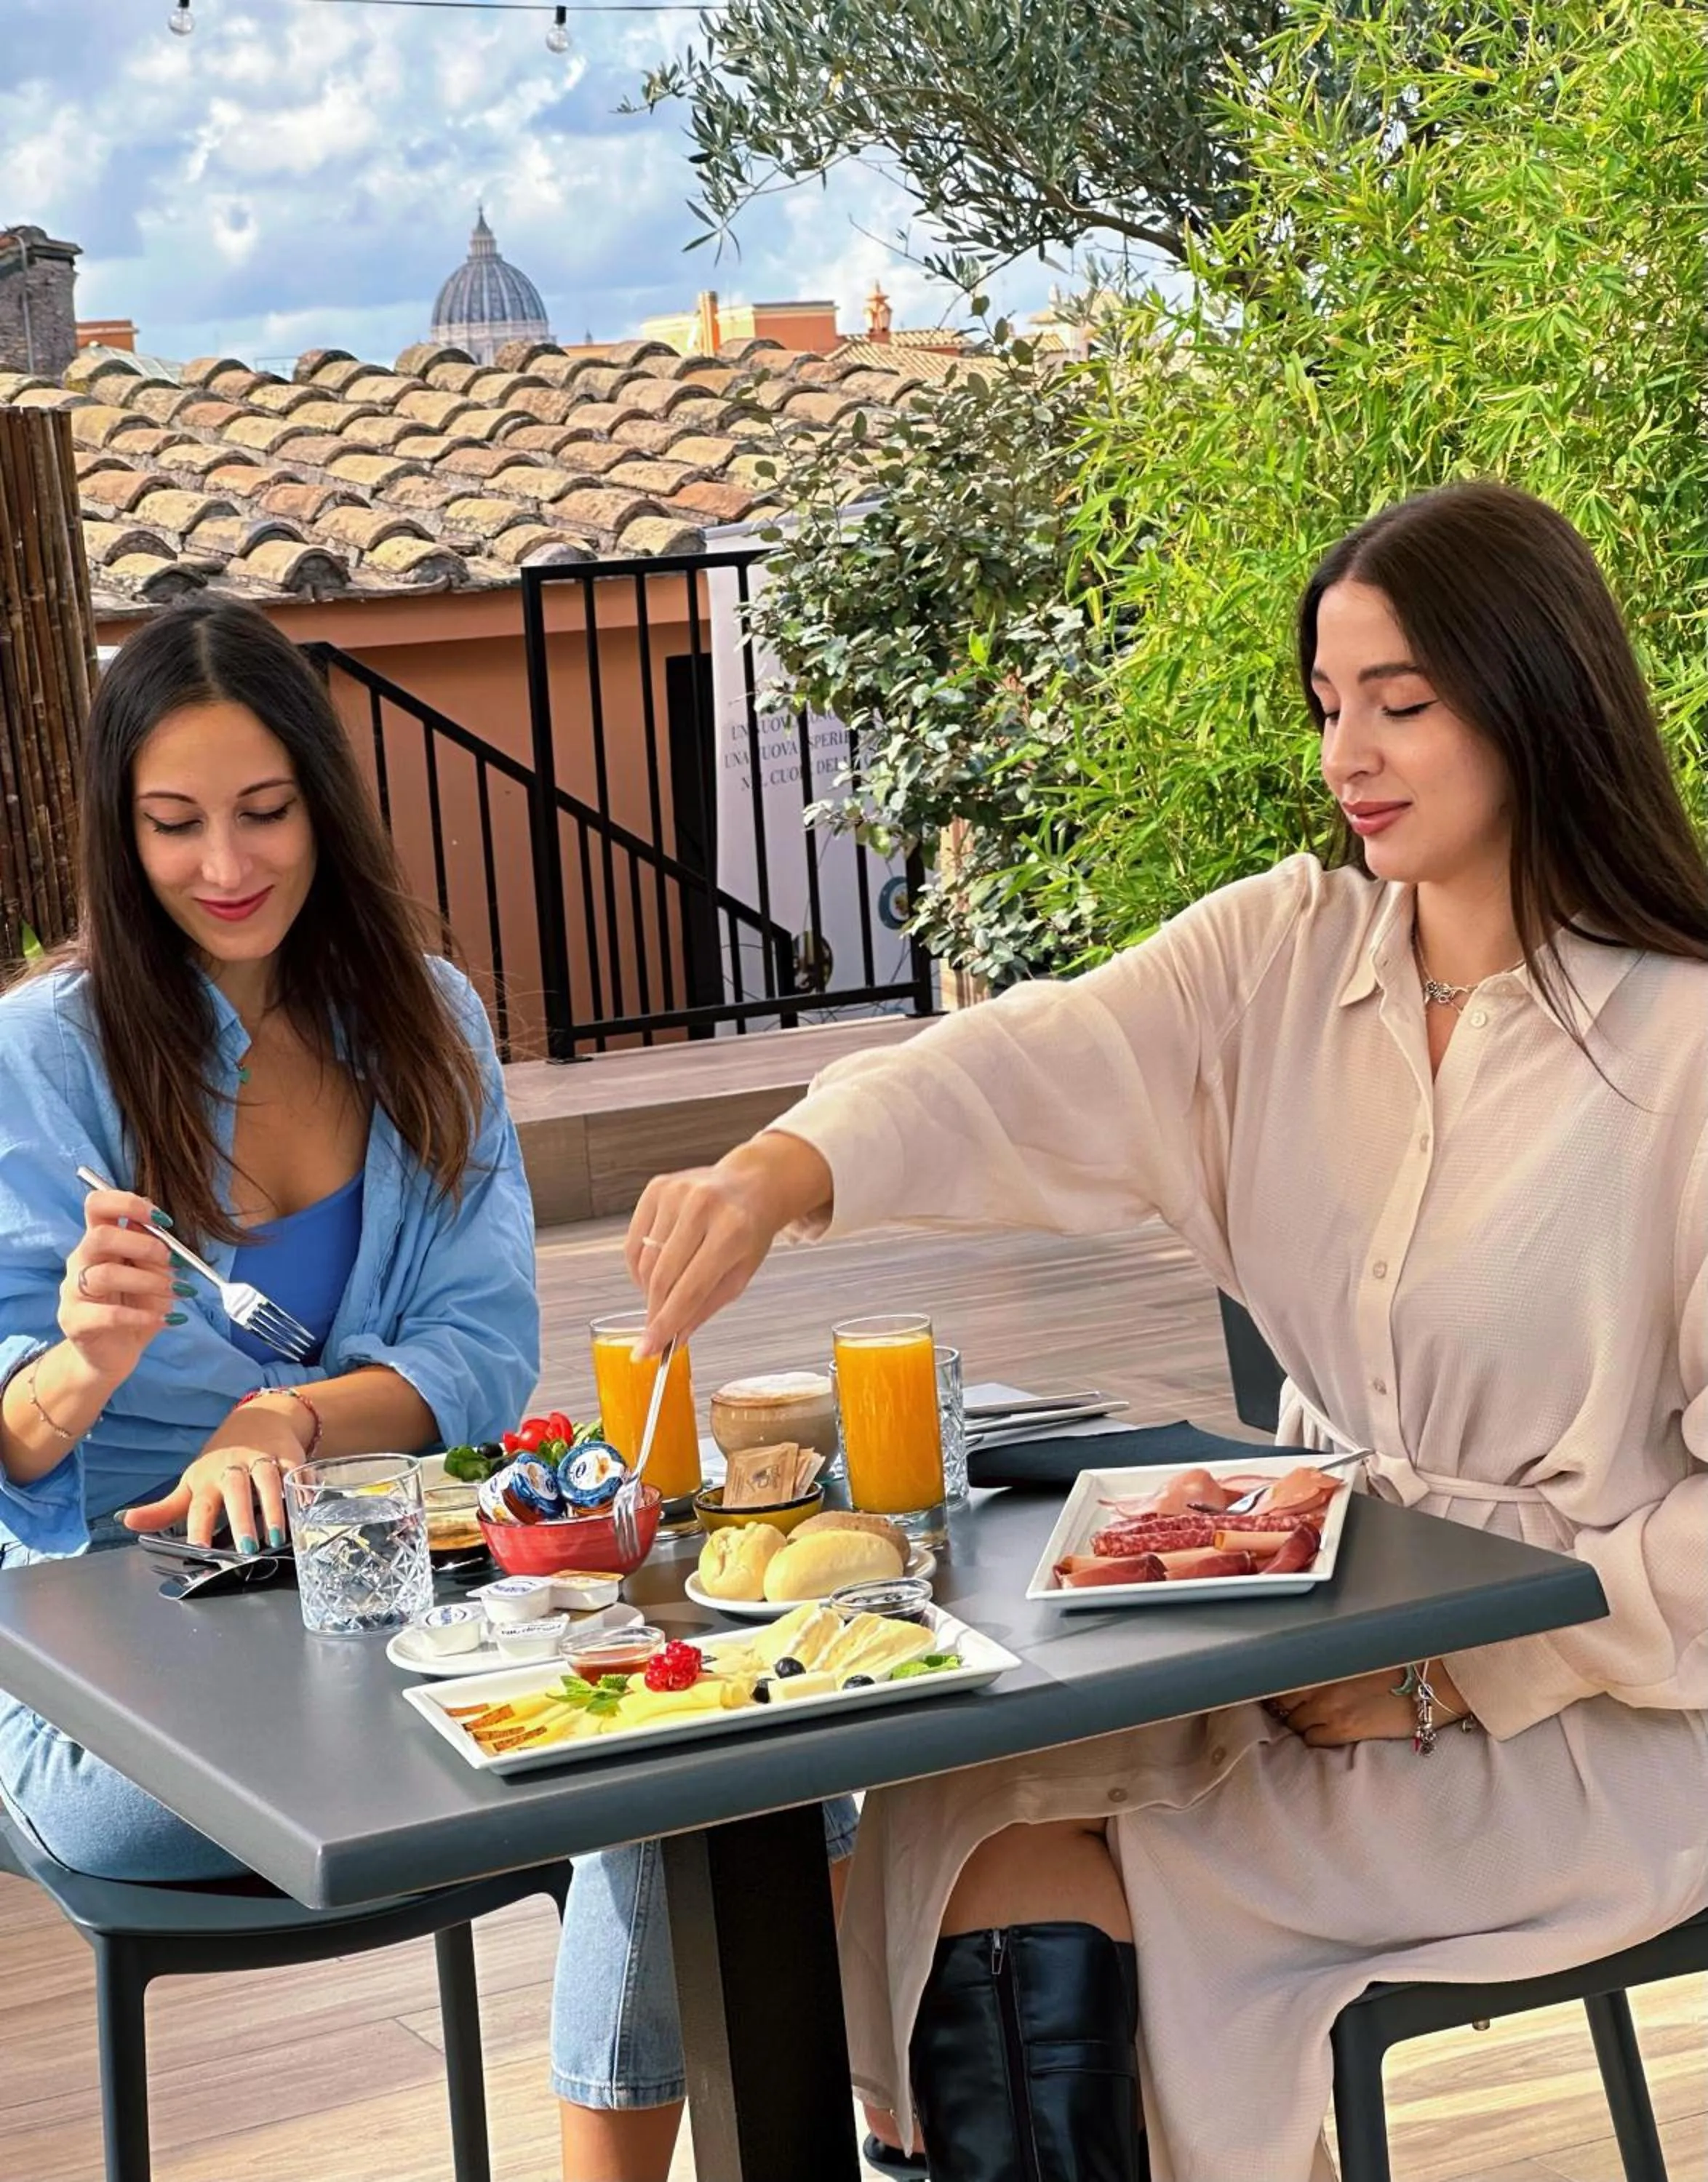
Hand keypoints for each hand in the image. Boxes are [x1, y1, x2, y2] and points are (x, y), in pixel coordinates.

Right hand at [59, 1187, 178, 1387]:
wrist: (113, 1354)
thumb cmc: (135, 1307)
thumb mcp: (153, 1277)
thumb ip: (154, 1256)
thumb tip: (162, 1234)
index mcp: (98, 1242)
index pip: (97, 1205)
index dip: (129, 1203)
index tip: (163, 1220)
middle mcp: (81, 1261)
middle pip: (100, 1236)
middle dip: (143, 1245)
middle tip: (170, 1261)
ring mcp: (72, 1291)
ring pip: (105, 1275)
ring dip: (149, 1281)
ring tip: (176, 1292)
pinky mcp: (75, 1322)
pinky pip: (108, 1314)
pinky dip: (142, 1316)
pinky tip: (166, 1319)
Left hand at [122, 1404, 304, 1550]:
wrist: (259, 1420)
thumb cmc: (221, 1462)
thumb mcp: (192, 1483)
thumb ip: (165, 1509)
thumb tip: (128, 1521)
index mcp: (208, 1479)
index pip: (201, 1505)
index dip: (199, 1527)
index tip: (199, 1549)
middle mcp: (235, 1468)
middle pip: (237, 1491)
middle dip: (241, 1518)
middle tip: (246, 1548)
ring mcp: (263, 1461)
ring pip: (269, 1482)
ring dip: (273, 1508)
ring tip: (277, 1537)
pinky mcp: (289, 1456)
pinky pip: (296, 1472)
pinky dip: (302, 1489)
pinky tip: (306, 1508)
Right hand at [625, 1134, 832, 1353]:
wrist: (750, 1185)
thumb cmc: (748, 1233)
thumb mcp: (740, 1274)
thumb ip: (704, 1308)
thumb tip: (672, 1340)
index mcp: (732, 1231)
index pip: (690, 1290)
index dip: (665, 1325)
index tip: (646, 1351)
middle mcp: (702, 1207)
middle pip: (663, 1277)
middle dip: (655, 1312)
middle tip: (654, 1331)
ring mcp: (676, 1193)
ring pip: (644, 1262)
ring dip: (648, 1289)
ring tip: (666, 1292)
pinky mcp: (656, 1188)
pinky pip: (633, 1242)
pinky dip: (639, 1266)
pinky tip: (656, 1269)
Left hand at [1268, 1661, 1468, 1746]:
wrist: (1432, 1684)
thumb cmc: (1402, 1666)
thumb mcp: (1359, 1655)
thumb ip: (1333, 1663)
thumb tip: (1316, 1672)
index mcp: (1325, 1660)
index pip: (1286, 1676)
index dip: (1282, 1687)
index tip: (1283, 1693)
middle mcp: (1321, 1681)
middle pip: (1284, 1701)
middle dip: (1286, 1707)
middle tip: (1293, 1711)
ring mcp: (1330, 1708)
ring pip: (1296, 1723)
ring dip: (1300, 1724)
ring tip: (1309, 1724)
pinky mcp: (1345, 1730)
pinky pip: (1313, 1740)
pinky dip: (1313, 1739)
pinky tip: (1323, 1735)